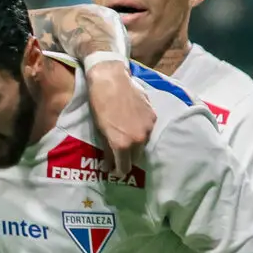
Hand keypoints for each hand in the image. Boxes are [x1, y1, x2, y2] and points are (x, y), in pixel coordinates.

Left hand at [84, 61, 154, 179]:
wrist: (111, 81)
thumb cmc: (100, 105)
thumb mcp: (100, 131)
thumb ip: (108, 149)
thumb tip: (109, 164)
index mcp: (123, 145)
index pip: (125, 167)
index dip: (118, 171)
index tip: (114, 170)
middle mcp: (139, 139)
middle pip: (136, 157)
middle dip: (127, 157)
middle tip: (119, 152)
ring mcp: (148, 127)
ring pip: (143, 143)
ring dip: (135, 143)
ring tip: (126, 134)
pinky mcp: (153, 116)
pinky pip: (148, 129)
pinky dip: (141, 129)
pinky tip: (133, 122)